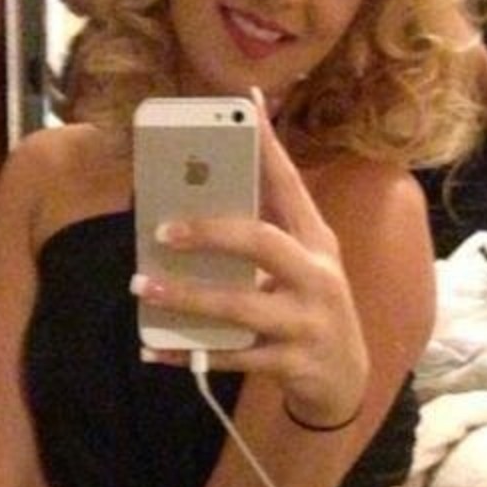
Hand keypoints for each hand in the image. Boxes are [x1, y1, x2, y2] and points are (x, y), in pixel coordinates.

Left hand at [134, 89, 368, 427]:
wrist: (345, 380)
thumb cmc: (309, 310)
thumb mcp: (300, 266)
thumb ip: (263, 233)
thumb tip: (196, 200)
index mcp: (317, 241)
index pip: (290, 184)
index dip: (268, 145)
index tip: (245, 106)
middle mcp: (318, 276)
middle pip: (263, 242)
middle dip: (210, 232)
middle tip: (161, 228)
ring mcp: (307, 321)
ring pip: (240, 304)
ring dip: (186, 295)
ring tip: (142, 284)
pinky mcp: (291, 363)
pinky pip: (230, 357)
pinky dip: (187, 354)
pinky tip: (152, 348)